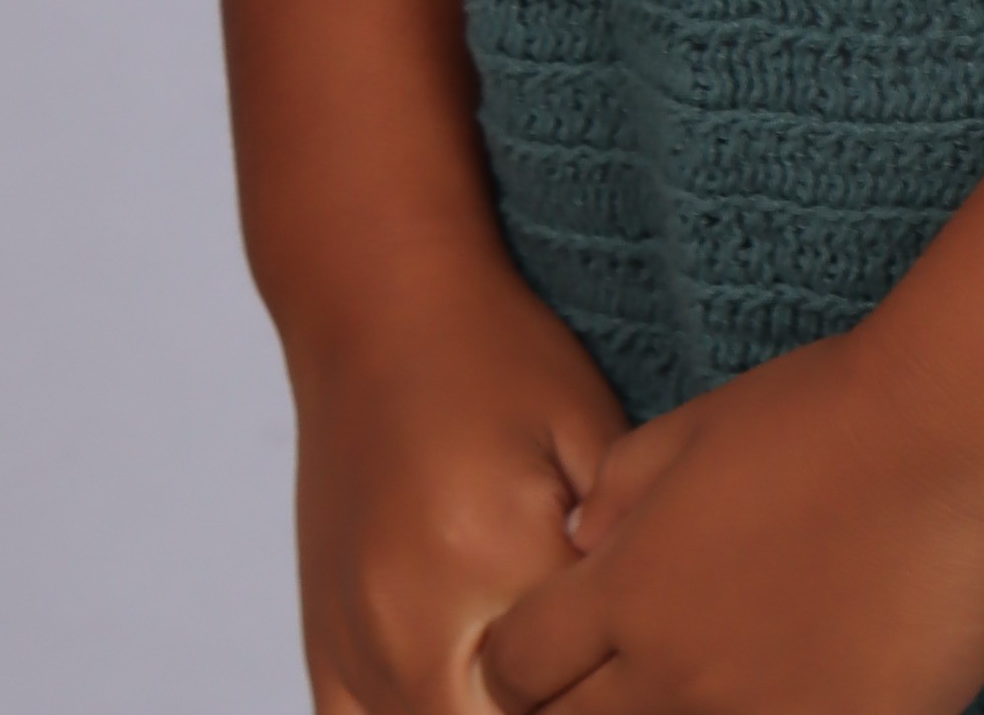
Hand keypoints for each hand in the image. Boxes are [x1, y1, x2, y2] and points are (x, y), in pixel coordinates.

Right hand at [291, 259, 631, 712]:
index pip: (575, 684)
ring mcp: (356, 644)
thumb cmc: (497, 356)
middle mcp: (411, 619)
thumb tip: (660, 629)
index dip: (619, 681)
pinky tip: (457, 699)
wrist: (379, 309)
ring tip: (534, 680)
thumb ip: (622, 543)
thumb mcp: (589, 427)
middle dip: (558, 703)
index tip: (644, 657)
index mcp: (493, 556)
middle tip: (596, 669)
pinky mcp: (323, 647)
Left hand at [478, 329, 983, 714]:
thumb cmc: (833, 407)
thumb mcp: (701, 422)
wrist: (960, 427)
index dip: (521, 665)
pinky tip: (797, 687)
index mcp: (628, 591)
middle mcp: (675, 675)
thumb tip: (581, 536)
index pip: (516, 669)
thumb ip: (623, 486)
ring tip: (716, 676)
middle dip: (581, 709)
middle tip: (625, 674)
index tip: (547, 656)